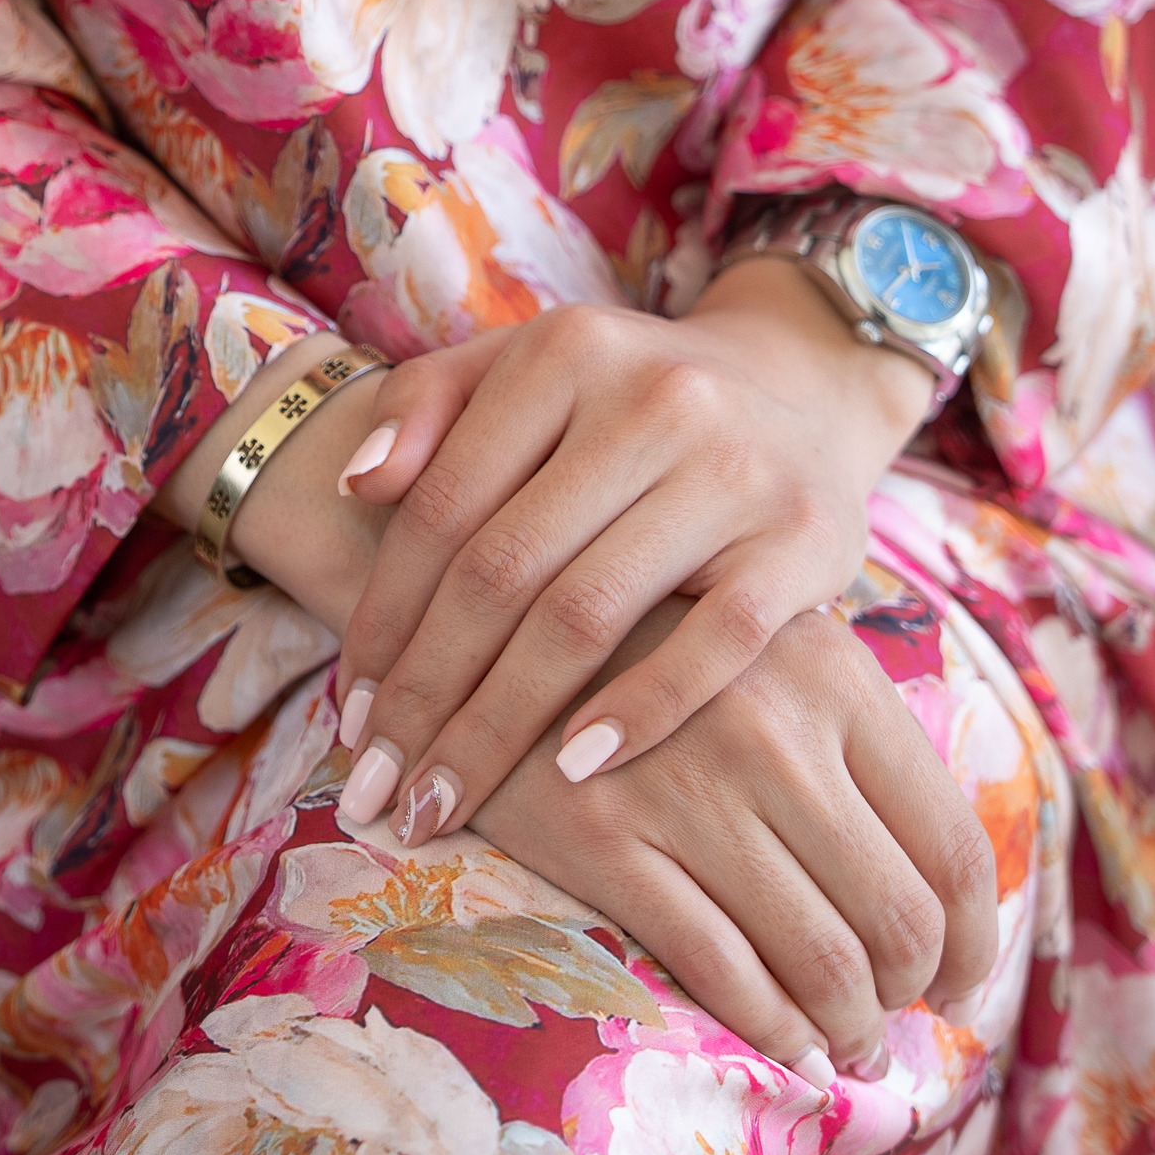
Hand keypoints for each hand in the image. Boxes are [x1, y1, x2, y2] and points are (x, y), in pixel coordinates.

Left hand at [334, 259, 933, 830]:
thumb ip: (425, 405)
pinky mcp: (806, 540)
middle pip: (504, 572)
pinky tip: (575, 772)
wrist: (799, 391)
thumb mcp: (520, 368)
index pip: (444, 507)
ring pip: (588, 617)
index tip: (347, 712)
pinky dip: (640, 712)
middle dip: (428, 693)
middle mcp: (652, 401)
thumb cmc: (620, 400)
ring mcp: (735, 471)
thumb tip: (355, 484)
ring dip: (503, 724)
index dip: (385, 617)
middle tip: (381, 789)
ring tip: (446, 801)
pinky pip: (715, 646)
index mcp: (561, 353)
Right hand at [456, 599, 998, 1080]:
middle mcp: (770, 727)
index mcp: (828, 674)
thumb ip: (841, 732)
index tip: (959, 981)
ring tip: (837, 1041)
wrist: (478, 604)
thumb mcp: (762, 645)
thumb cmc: (637, 636)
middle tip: (886, 1018)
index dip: (973, 939)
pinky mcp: (599, 834)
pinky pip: (721, 968)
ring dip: (844, 1026)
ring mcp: (685, 782)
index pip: (951, 842)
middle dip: (906, 994)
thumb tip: (929, 883)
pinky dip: (769, 1026)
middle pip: (899, 916)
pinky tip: (778, 1038)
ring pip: (820, 956)